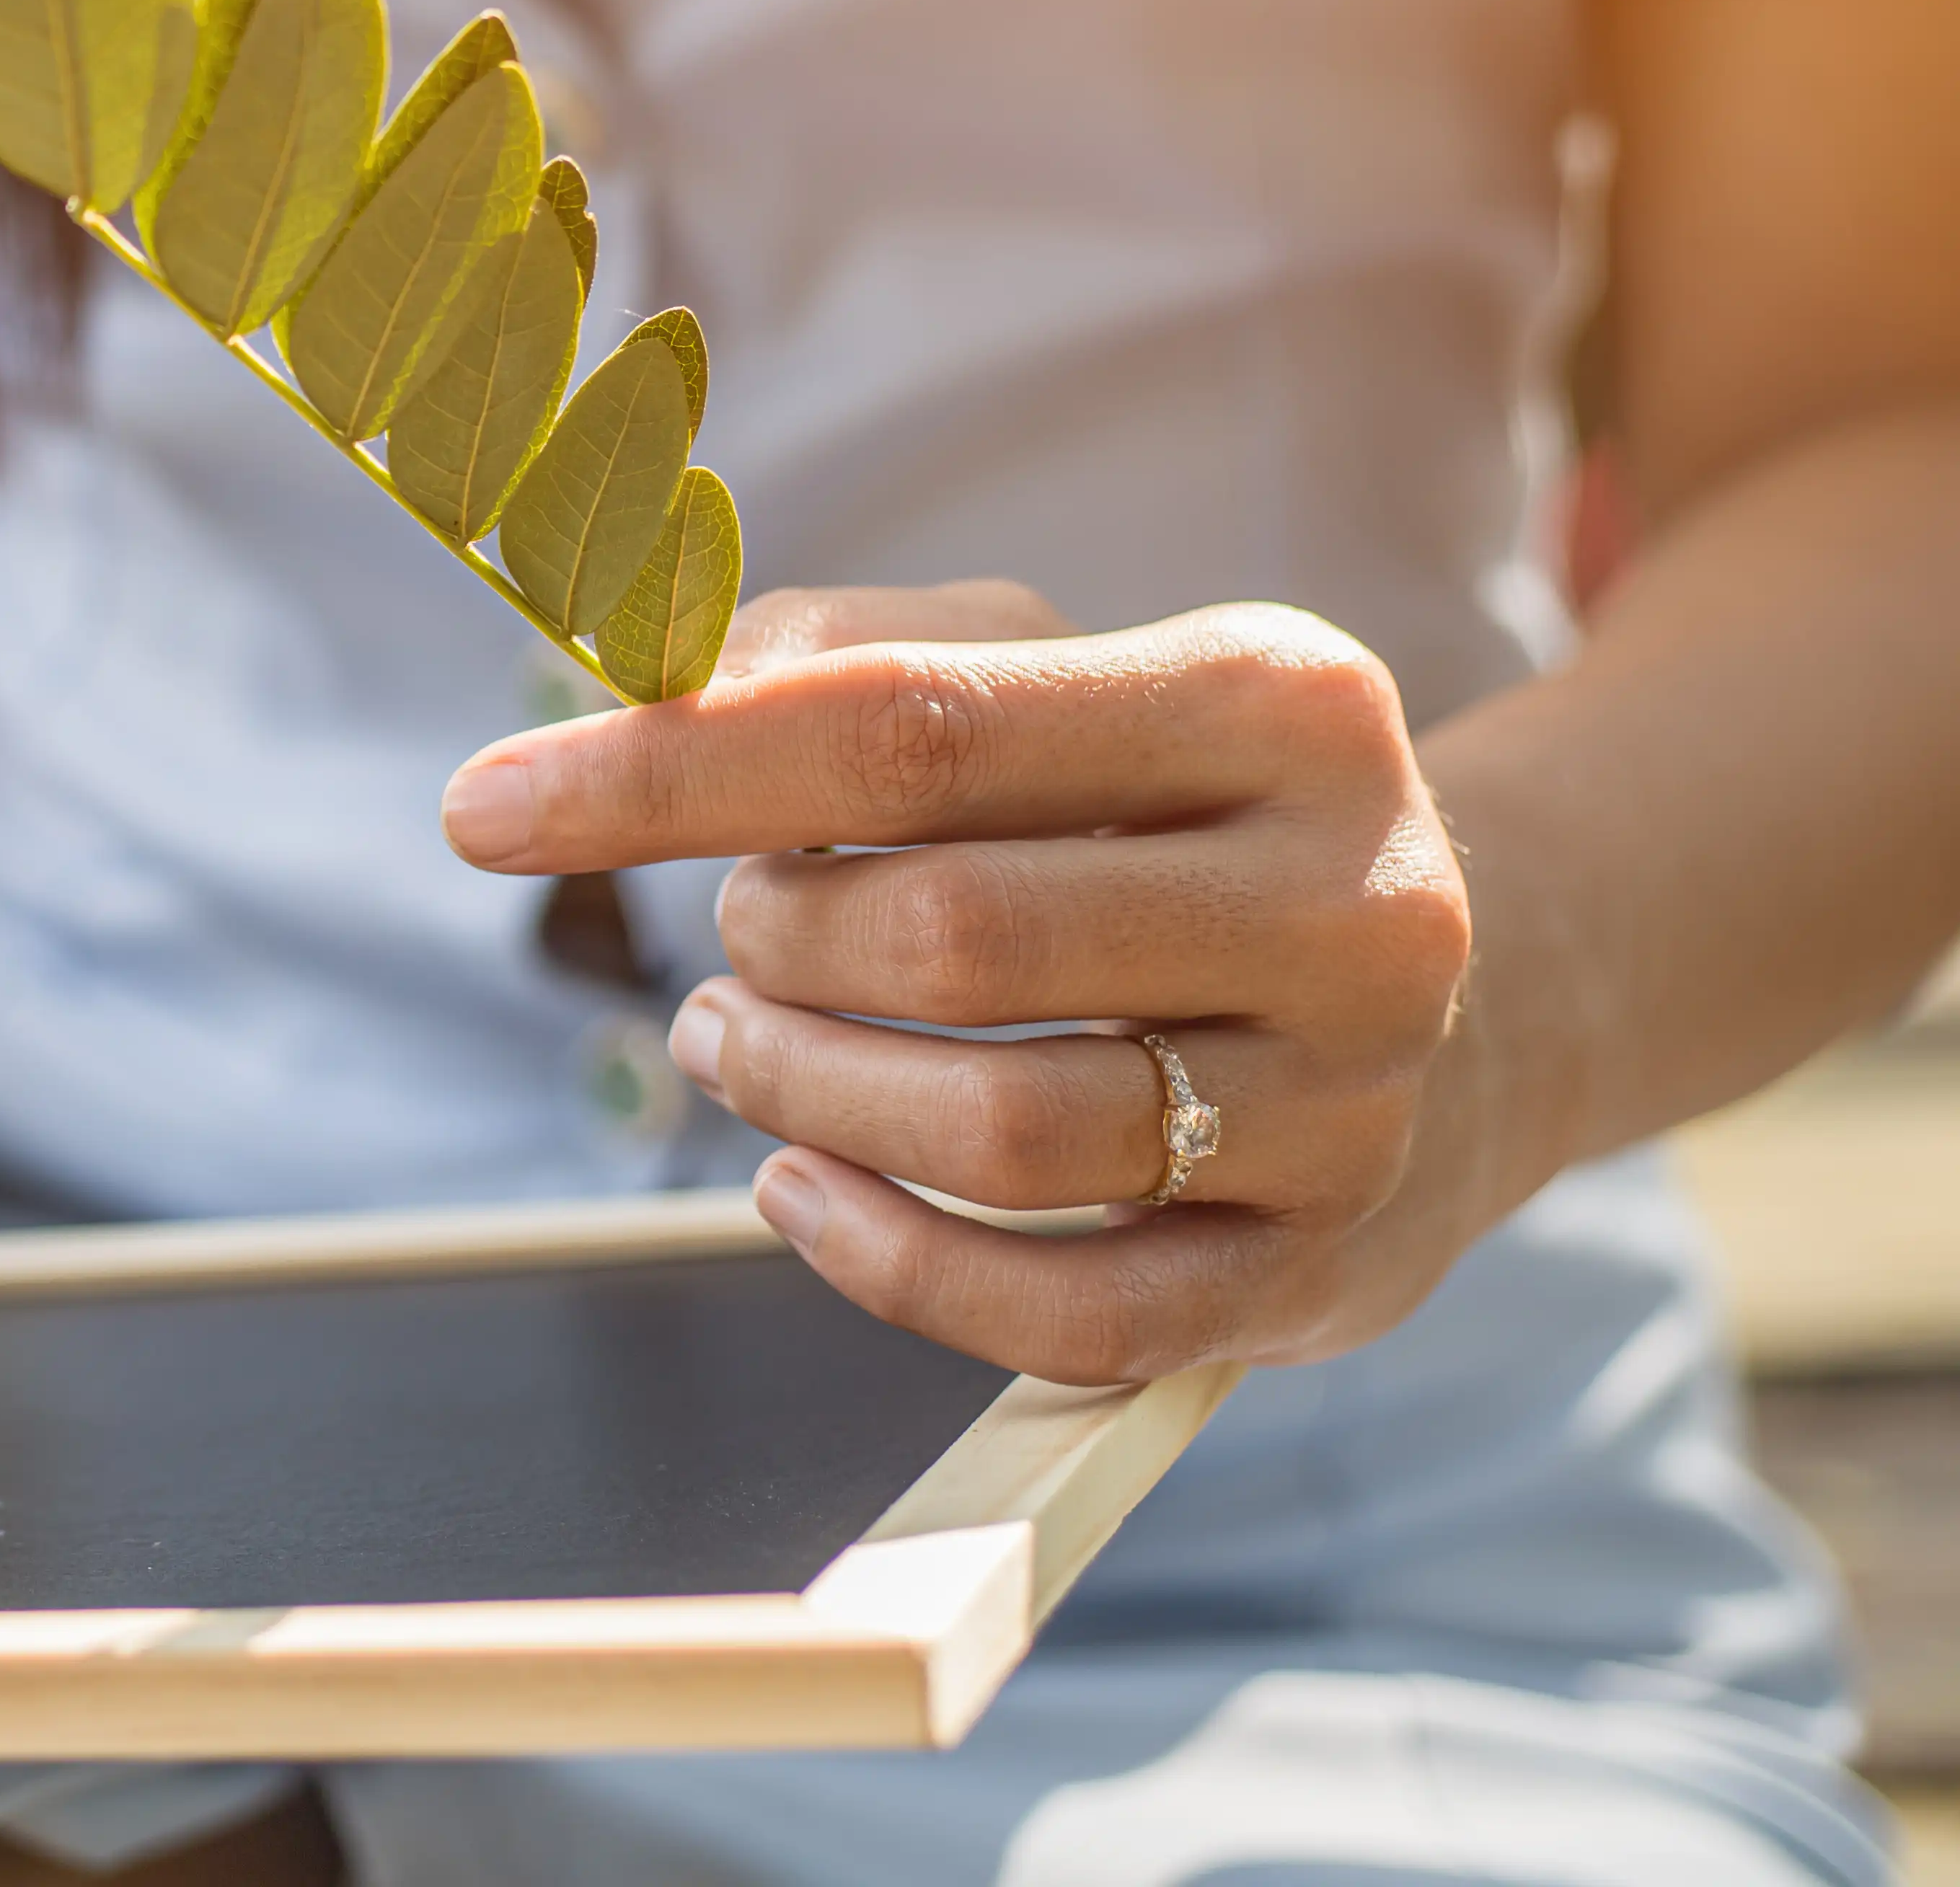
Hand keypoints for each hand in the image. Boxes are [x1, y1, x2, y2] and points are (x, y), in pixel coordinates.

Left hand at [444, 585, 1488, 1384]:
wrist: (1472, 987)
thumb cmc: (1166, 810)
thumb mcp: (1049, 671)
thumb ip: (838, 650)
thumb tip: (636, 682)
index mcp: (1271, 696)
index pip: (908, 726)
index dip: (666, 773)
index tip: (487, 807)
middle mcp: (1349, 895)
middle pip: (947, 934)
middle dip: (769, 938)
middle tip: (724, 939)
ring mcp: (1352, 1099)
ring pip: (1000, 1129)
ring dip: (804, 1090)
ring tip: (732, 1041)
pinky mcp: (1320, 1268)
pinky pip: (1065, 1309)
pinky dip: (886, 1261)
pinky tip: (799, 1185)